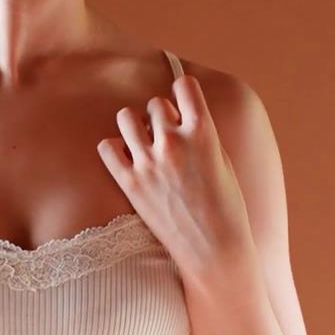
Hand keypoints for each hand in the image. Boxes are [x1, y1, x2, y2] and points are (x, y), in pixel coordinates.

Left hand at [95, 73, 254, 272]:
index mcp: (204, 133)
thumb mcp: (222, 160)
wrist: (214, 250)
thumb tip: (181, 112)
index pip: (184, 85)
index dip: (184, 92)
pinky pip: (107, 146)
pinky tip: (129, 159)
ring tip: (146, 143)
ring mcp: (148, 163)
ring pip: (126, 117)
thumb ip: (201, 132)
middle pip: (155, 103)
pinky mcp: (129, 183)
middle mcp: (174, 143)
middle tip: (169, 136)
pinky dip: (116, 149)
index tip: (184, 104)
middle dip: (162, 116)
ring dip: (136, 125)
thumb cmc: (226, 206)